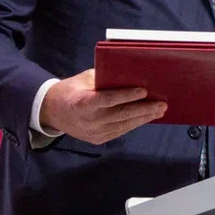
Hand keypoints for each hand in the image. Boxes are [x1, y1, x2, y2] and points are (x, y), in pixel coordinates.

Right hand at [39, 69, 166, 144]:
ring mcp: (93, 133)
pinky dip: (134, 124)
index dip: (126, 95)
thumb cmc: (71, 90)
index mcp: (82, 102)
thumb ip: (104, 78)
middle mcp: (89, 120)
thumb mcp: (84, 79)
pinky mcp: (98, 139)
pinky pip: (120, 131)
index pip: (108, 99)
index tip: (143, 91)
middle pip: (121, 115)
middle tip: (162, 104)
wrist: (53, 112)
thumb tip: (129, 75)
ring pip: (124, 125)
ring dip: (144, 118)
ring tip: (159, 111)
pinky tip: (145, 118)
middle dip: (144, 109)